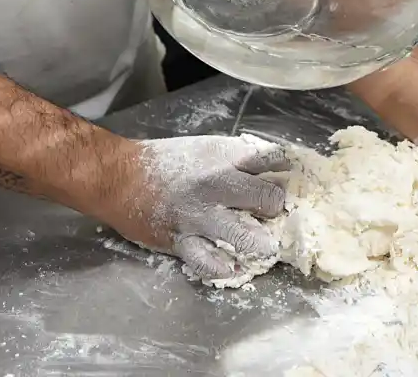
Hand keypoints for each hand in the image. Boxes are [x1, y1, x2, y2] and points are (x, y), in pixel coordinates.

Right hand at [98, 134, 289, 281]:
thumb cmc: (168, 161)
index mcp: (224, 157)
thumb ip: (237, 159)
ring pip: (244, 235)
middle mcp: (216, 185)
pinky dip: (225, 268)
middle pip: (266, 198)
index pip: (271, 160)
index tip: (295, 178)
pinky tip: (235, 268)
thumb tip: (271, 168)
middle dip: (277, 208)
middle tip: (279, 215)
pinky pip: (209, 262)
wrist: (122, 177)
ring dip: (262, 244)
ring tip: (269, 247)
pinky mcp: (183, 241)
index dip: (288, 170)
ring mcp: (200, 216)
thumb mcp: (207, 148)